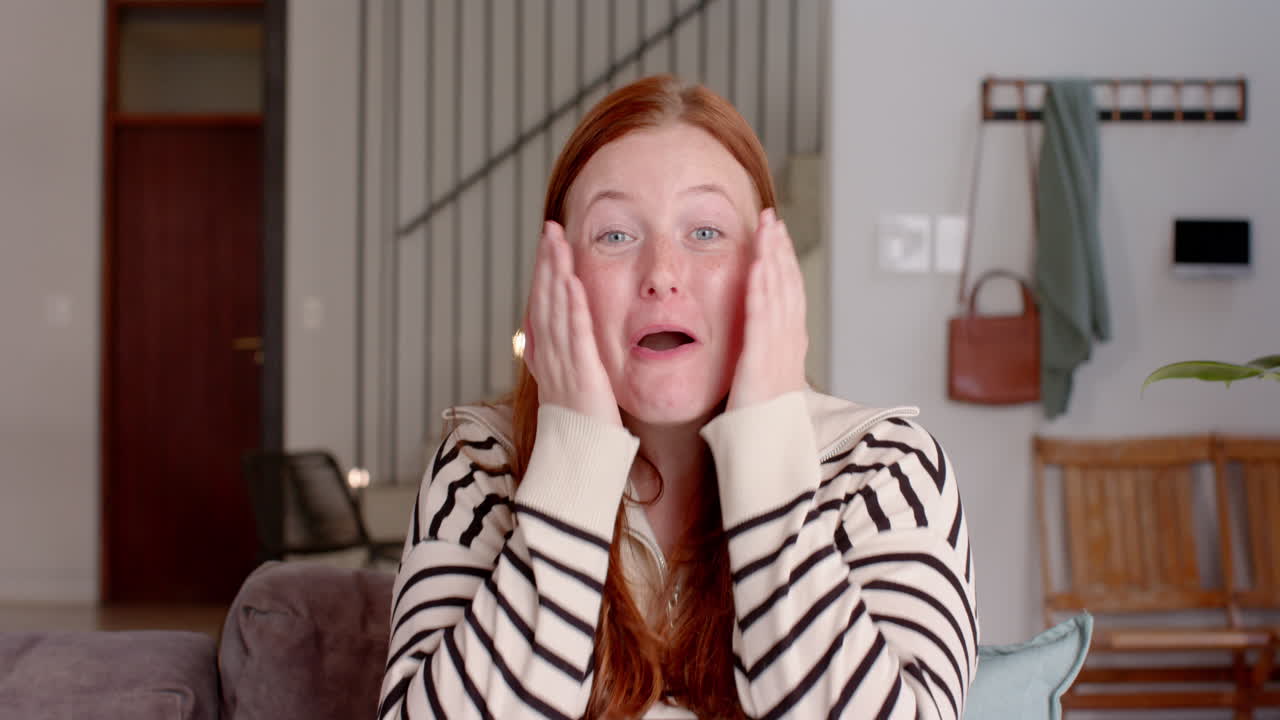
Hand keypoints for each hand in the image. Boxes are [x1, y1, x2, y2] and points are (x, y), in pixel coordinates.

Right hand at [523, 221, 621, 425]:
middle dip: (546, 262)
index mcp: (544, 355)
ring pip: (554, 309)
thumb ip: (569, 356)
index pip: (541, 305)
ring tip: (557, 241)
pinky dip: (571, 306)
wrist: (579, 459)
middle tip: (549, 229)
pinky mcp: (582, 373)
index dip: (543, 274)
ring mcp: (562, 363)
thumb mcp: (570, 383)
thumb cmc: (581, 424)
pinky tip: (571, 282)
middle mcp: (548, 355)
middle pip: (543, 299)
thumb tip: (572, 334)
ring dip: (555, 273)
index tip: (547, 246)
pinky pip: (574, 334)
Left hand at [727, 208, 808, 409]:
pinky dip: (762, 287)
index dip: (785, 262)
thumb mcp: (765, 378)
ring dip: (773, 257)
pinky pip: (762, 316)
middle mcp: (790, 341)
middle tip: (773, 219)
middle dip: (781, 249)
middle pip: (789, 284)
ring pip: (779, 292)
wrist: (765, 448)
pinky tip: (759, 264)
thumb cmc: (761, 419)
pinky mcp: (761, 358)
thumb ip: (761, 354)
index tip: (777, 236)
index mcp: (790, 344)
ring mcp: (779, 348)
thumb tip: (755, 340)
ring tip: (767, 229)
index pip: (790, 293)